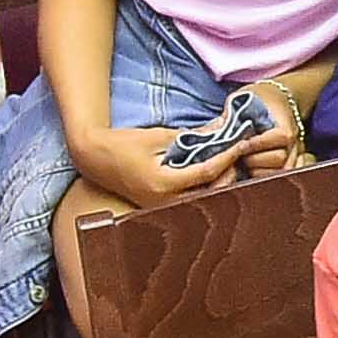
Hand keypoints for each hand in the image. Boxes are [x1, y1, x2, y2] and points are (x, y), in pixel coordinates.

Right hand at [72, 123, 254, 211]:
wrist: (94, 158)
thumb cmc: (124, 144)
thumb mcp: (160, 136)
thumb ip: (194, 136)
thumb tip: (224, 128)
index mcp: (163, 184)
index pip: (207, 173)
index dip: (229, 156)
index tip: (243, 142)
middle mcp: (164, 203)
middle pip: (212, 193)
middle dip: (230, 172)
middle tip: (238, 152)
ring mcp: (162, 208)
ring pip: (205, 200)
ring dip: (221, 182)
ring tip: (229, 160)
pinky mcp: (160, 207)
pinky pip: (192, 200)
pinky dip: (206, 187)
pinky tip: (214, 171)